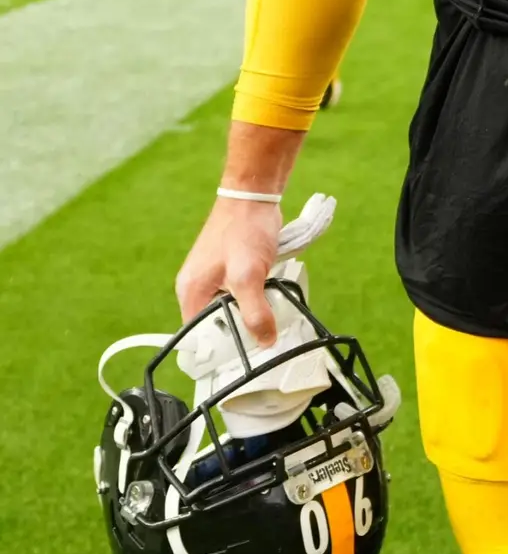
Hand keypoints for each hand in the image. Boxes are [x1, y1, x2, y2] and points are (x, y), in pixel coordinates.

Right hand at [176, 198, 282, 343]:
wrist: (253, 196)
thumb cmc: (244, 230)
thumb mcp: (248, 275)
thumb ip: (255, 311)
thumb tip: (265, 341)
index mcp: (191, 293)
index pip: (197, 338)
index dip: (219, 350)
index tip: (243, 358)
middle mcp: (198, 289)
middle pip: (215, 327)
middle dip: (238, 333)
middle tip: (263, 340)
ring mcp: (215, 280)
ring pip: (231, 312)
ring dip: (250, 316)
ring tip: (270, 320)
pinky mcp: (231, 272)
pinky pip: (242, 297)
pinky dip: (256, 301)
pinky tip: (271, 301)